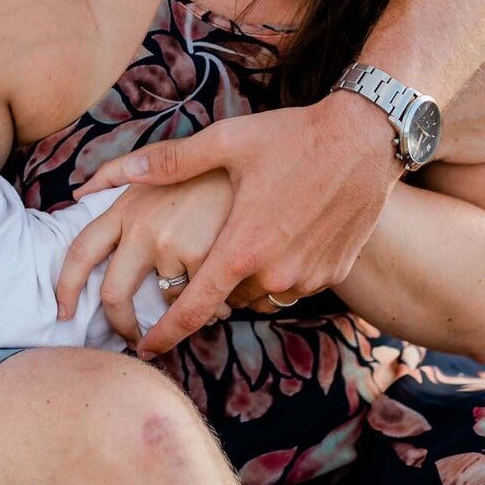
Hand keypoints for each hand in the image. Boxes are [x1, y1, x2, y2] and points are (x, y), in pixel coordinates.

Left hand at [56, 170, 235, 345]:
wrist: (286, 155)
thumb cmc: (224, 159)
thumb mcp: (166, 152)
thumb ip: (121, 171)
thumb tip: (80, 192)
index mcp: (130, 205)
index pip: (81, 251)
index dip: (66, 287)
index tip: (63, 314)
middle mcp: (146, 228)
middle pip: (113, 295)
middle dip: (121, 325)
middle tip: (137, 337)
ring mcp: (177, 246)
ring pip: (170, 302)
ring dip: (187, 308)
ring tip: (211, 290)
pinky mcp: (210, 263)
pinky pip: (207, 306)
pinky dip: (220, 306)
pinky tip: (234, 288)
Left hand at [71, 94, 399, 355]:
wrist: (366, 139)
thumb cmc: (293, 136)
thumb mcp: (227, 142)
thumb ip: (169, 163)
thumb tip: (117, 172)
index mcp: (240, 248)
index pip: (192, 308)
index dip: (165, 333)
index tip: (145, 348)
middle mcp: (273, 275)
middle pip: (226, 297)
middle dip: (213, 279)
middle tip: (214, 244)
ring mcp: (307, 279)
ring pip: (259, 293)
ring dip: (248, 275)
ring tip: (254, 229)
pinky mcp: (333, 275)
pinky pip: (292, 284)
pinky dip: (281, 268)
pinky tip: (286, 229)